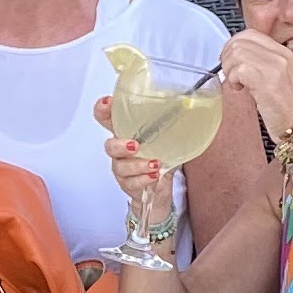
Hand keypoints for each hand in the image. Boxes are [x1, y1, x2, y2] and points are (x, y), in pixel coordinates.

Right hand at [96, 108, 176, 240]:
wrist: (159, 189)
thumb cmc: (160, 159)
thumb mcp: (166, 139)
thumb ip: (170, 126)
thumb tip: (189, 108)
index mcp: (126, 133)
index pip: (106, 118)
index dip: (102, 110)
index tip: (108, 103)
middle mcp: (120, 150)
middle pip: (109, 145)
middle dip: (120, 145)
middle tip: (135, 145)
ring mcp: (122, 168)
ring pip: (120, 166)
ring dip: (137, 165)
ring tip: (155, 164)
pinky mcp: (128, 184)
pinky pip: (131, 183)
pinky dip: (143, 179)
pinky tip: (154, 176)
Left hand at [215, 27, 292, 145]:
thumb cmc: (287, 110)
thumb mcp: (277, 78)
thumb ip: (261, 64)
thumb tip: (234, 56)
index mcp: (284, 53)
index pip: (250, 33)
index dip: (234, 44)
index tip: (231, 60)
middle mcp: (281, 56)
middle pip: (240, 41)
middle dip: (227, 57)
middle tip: (231, 73)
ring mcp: (275, 67)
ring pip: (236, 53)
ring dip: (229, 69)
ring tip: (237, 83)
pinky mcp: (267, 81)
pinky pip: (238, 69)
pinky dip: (233, 79)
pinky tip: (240, 90)